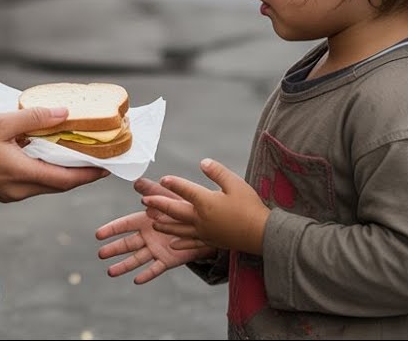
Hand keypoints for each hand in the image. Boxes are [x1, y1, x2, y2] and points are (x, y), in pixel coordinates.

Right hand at [0, 106, 108, 201]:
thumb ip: (34, 118)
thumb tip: (65, 113)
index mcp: (22, 176)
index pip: (67, 180)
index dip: (91, 173)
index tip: (110, 165)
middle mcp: (19, 191)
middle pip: (59, 184)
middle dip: (81, 172)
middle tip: (98, 156)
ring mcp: (9, 193)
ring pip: (45, 184)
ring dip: (62, 170)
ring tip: (75, 151)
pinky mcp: (1, 190)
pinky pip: (31, 182)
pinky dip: (43, 169)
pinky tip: (44, 152)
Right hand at [96, 177, 215, 284]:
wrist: (203, 225)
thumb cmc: (183, 208)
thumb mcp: (166, 196)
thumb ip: (151, 191)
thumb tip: (136, 182)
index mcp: (145, 221)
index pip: (125, 225)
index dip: (112, 229)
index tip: (98, 234)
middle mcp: (148, 236)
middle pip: (127, 244)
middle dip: (114, 249)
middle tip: (100, 254)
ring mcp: (156, 249)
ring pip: (137, 259)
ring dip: (124, 266)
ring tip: (110, 272)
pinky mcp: (167, 260)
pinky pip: (156, 268)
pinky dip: (147, 275)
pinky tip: (137, 280)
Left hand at [143, 158, 269, 255]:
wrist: (262, 234)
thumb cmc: (250, 207)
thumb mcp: (236, 183)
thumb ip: (218, 172)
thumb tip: (203, 162)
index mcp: (206, 202)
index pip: (185, 190)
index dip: (173, 183)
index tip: (163, 179)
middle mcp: (201, 218)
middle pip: (175, 211)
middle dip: (159, 205)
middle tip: (145, 201)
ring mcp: (204, 232)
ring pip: (179, 229)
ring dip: (164, 225)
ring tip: (153, 223)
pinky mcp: (211, 242)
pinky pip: (191, 244)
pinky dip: (180, 244)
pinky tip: (172, 245)